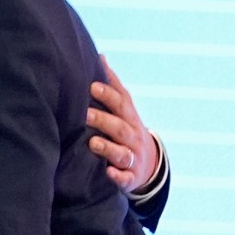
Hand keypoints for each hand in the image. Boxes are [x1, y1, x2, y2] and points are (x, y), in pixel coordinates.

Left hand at [85, 56, 162, 193]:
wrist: (148, 165)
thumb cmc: (127, 129)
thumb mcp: (125, 108)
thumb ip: (113, 85)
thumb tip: (100, 56)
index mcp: (129, 118)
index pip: (121, 103)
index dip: (108, 95)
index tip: (92, 86)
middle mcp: (133, 137)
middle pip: (120, 127)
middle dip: (103, 120)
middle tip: (85, 113)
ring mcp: (133, 157)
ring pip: (122, 153)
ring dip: (108, 148)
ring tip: (93, 143)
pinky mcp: (130, 178)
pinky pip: (126, 178)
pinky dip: (118, 176)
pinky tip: (108, 173)